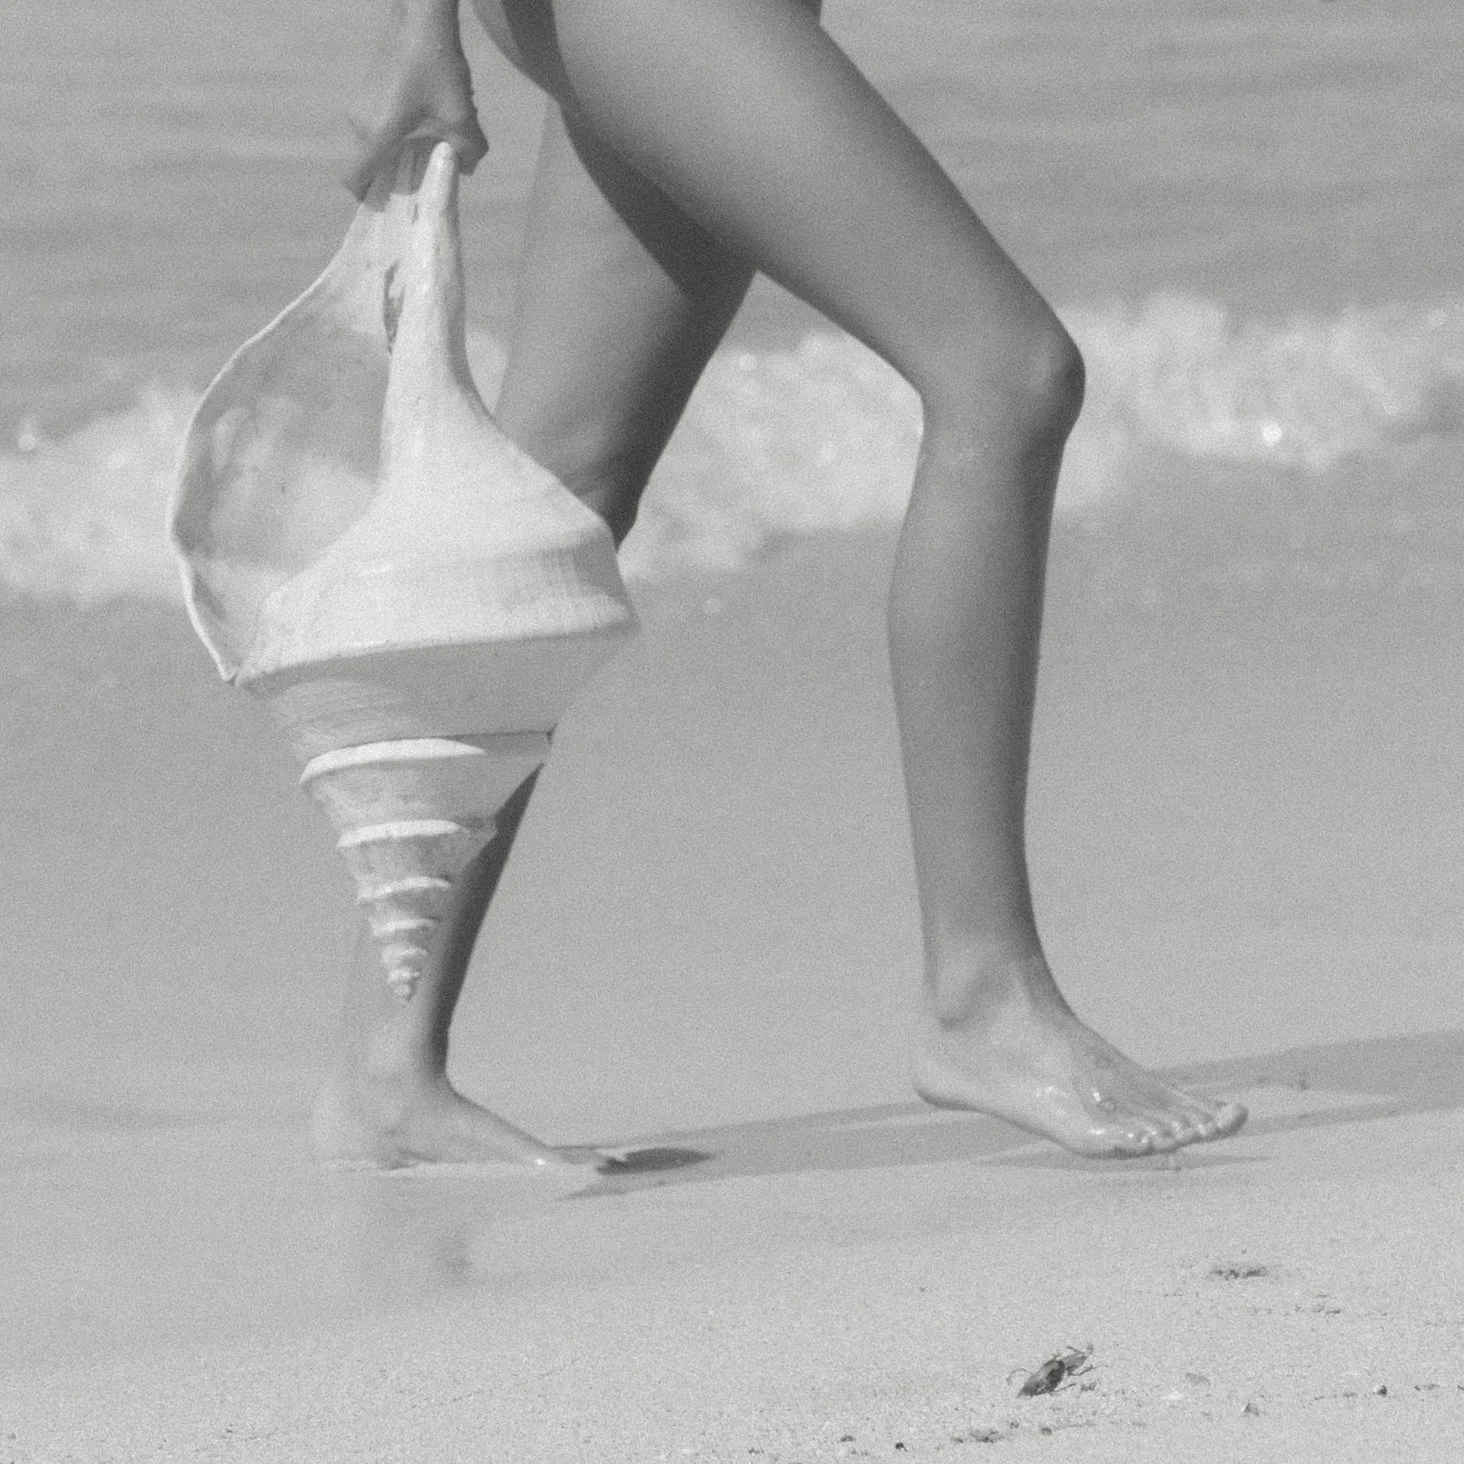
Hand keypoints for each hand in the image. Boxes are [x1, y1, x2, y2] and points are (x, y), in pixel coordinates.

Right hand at [344, 0, 488, 198]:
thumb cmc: (438, 67)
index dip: (366, 198)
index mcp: (376, 134)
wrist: (421, 15)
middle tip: (418, 183)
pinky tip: (420, 125)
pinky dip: (392, 134)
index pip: (353, 178)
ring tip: (425, 152)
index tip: (387, 205)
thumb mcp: (463, 117)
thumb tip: (465, 169)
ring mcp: (359, 103)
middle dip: (389, 177)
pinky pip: (374, 124)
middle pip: (366, 163)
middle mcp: (359, 121)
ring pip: (371, 142)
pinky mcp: (366, 89)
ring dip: (393, 153)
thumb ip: (468, 153)